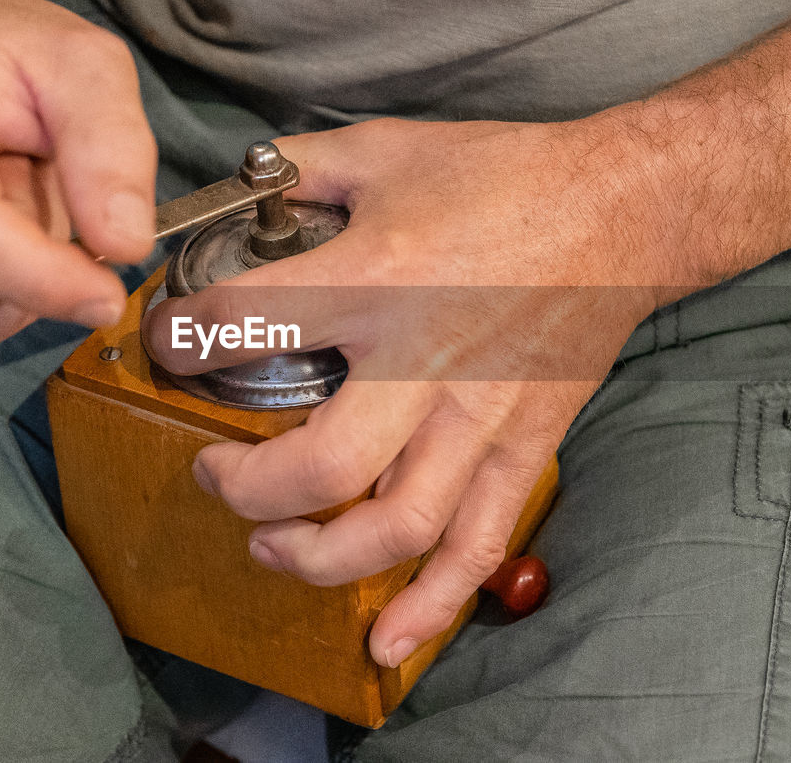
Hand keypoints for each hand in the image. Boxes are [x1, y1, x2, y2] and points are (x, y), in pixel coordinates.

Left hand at [144, 116, 692, 665]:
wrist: (621, 212)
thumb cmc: (505, 176)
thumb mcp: (386, 148)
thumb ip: (301, 169)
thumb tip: (240, 187)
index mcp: (377, 277)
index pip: (246, 327)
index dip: (182, 343)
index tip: (168, 349)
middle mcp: (422, 361)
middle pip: (317, 466)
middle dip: (245, 486)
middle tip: (215, 472)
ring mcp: (476, 418)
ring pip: (393, 528)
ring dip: (316, 556)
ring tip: (272, 544)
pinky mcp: (521, 448)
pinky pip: (478, 547)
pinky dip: (431, 606)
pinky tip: (386, 642)